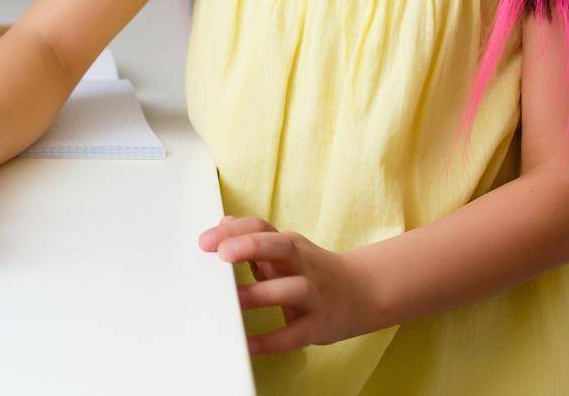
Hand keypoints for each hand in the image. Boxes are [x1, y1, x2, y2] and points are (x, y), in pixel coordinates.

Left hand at [198, 216, 379, 354]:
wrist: (363, 293)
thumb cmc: (312, 271)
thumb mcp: (285, 251)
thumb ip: (254, 239)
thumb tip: (223, 224)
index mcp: (290, 246)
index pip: (262, 227)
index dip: (234, 231)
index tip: (205, 242)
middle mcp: (303, 265)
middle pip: (281, 247)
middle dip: (251, 246)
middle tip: (221, 254)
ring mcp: (315, 294)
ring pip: (293, 288)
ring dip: (262, 293)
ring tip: (234, 300)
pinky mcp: (319, 325)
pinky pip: (296, 333)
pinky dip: (272, 340)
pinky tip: (249, 344)